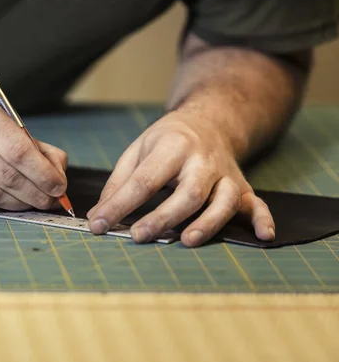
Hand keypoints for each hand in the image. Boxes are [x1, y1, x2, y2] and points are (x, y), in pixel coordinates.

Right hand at [0, 99, 67, 210]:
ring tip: (30, 203)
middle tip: (49, 201)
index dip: (43, 173)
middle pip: (6, 175)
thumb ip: (39, 150)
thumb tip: (58, 176)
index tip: (58, 187)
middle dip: (35, 193)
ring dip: (18, 204)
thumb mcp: (7, 129)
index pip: (18, 149)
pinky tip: (4, 201)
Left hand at [86, 112, 274, 246]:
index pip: (144, 180)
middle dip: (163, 217)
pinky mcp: (242, 186)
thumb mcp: (137, 151)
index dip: (120, 205)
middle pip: (188, 192)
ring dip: (208, 223)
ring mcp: (225, 174)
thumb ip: (119, 183)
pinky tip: (263, 236)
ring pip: (223, 201)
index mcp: (171, 147)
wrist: (209, 121)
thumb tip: (97, 216)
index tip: (98, 225)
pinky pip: (257, 203)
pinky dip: (263, 219)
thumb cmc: (167, 141)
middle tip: (138, 236)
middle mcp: (202, 161)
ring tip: (187, 241)